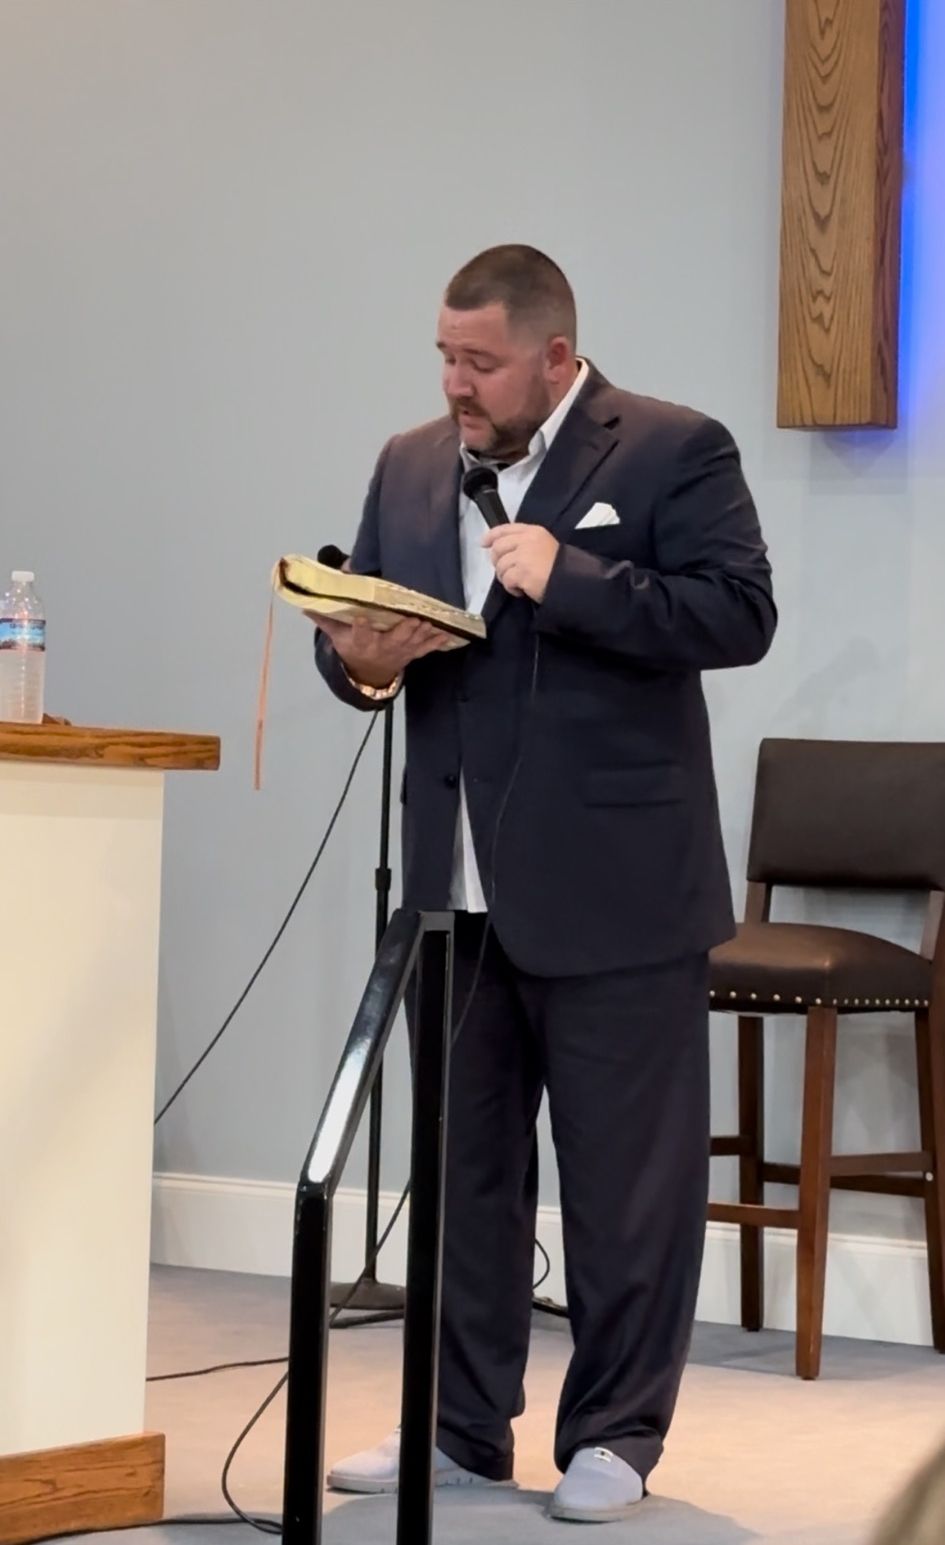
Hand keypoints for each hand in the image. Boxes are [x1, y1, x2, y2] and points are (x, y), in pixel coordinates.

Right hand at [307, 613, 452, 687]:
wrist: (368, 673)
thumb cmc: (352, 648)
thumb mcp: (336, 636)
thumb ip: (325, 619)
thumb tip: (305, 603)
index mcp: (361, 642)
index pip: (359, 635)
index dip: (361, 627)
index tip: (361, 618)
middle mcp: (382, 648)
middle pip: (393, 639)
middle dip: (403, 630)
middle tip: (413, 619)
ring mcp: (399, 652)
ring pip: (413, 643)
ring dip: (423, 634)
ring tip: (431, 623)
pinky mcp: (412, 653)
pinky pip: (426, 648)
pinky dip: (436, 642)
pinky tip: (447, 634)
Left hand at [483, 524, 558, 602]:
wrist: (571, 581)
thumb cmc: (560, 567)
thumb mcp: (544, 545)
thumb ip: (525, 543)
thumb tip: (502, 549)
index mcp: (533, 531)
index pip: (505, 529)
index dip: (491, 536)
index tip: (483, 543)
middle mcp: (527, 541)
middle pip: (498, 548)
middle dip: (498, 562)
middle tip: (506, 572)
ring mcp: (523, 556)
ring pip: (500, 566)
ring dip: (506, 577)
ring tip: (518, 583)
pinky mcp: (522, 572)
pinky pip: (506, 580)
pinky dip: (511, 588)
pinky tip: (521, 590)